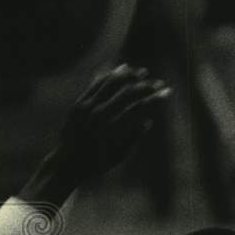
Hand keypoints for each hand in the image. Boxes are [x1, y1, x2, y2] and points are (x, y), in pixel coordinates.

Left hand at [53, 64, 171, 184]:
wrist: (67, 163)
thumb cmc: (98, 163)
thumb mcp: (121, 155)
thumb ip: (134, 137)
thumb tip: (148, 120)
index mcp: (114, 128)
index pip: (139, 106)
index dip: (155, 97)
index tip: (167, 91)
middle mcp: (100, 115)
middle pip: (127, 92)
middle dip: (146, 85)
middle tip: (159, 82)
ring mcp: (87, 107)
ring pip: (111, 84)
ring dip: (128, 75)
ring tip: (141, 71)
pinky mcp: (79, 104)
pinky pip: (96, 85)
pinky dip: (109, 76)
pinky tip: (119, 71)